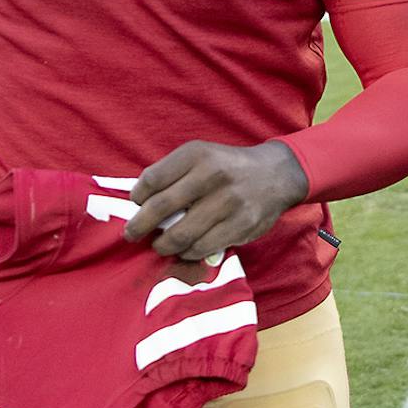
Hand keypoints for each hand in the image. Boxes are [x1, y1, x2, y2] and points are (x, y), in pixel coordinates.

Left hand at [125, 140, 308, 261]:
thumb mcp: (201, 156)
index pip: (152, 179)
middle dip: (138, 226)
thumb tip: (139, 203)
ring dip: (163, 244)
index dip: (137, 196)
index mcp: (197, 155)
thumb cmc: (227, 167)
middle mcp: (212, 175)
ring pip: (180, 234)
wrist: (275, 175)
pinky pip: (202, 247)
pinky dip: (188, 252)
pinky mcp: (241, 224)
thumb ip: (172, 173)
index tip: (136, 205)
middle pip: (160, 207)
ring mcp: (228, 202)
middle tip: (131, 234)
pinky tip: (186, 248)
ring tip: (161, 245)